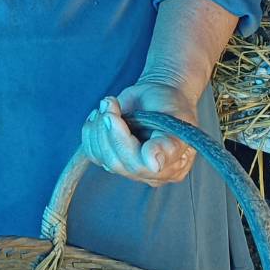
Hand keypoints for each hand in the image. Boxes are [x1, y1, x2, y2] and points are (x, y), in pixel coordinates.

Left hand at [81, 79, 198, 186]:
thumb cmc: (171, 105)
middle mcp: (149, 173)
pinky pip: (92, 152)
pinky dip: (91, 131)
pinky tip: (101, 115)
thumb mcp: (179, 117)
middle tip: (109, 103)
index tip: (113, 118)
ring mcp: (128, 168)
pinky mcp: (110, 158)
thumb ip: (169, 142)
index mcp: (172, 167)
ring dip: (98, 126)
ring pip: (102, 157)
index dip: (123, 143)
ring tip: (108, 103)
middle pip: (118, 162)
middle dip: (108, 129)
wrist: (157, 96)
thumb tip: (154, 165)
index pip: (143, 165)